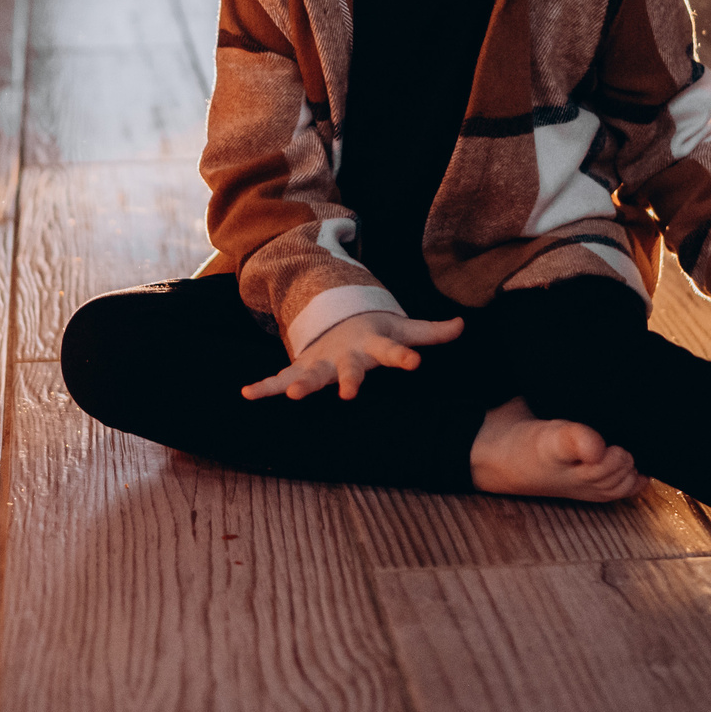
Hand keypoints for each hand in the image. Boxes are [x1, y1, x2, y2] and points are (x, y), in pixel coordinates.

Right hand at [242, 311, 462, 400]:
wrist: (337, 316)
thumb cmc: (376, 330)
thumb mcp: (403, 329)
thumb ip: (431, 332)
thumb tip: (463, 325)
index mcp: (374, 344)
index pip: (393, 349)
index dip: (404, 356)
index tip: (414, 363)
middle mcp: (346, 353)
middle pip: (349, 368)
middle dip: (348, 380)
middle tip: (348, 394)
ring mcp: (322, 360)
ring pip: (311, 374)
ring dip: (301, 385)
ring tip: (291, 395)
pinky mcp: (303, 368)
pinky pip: (281, 378)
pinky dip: (265, 386)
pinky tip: (247, 393)